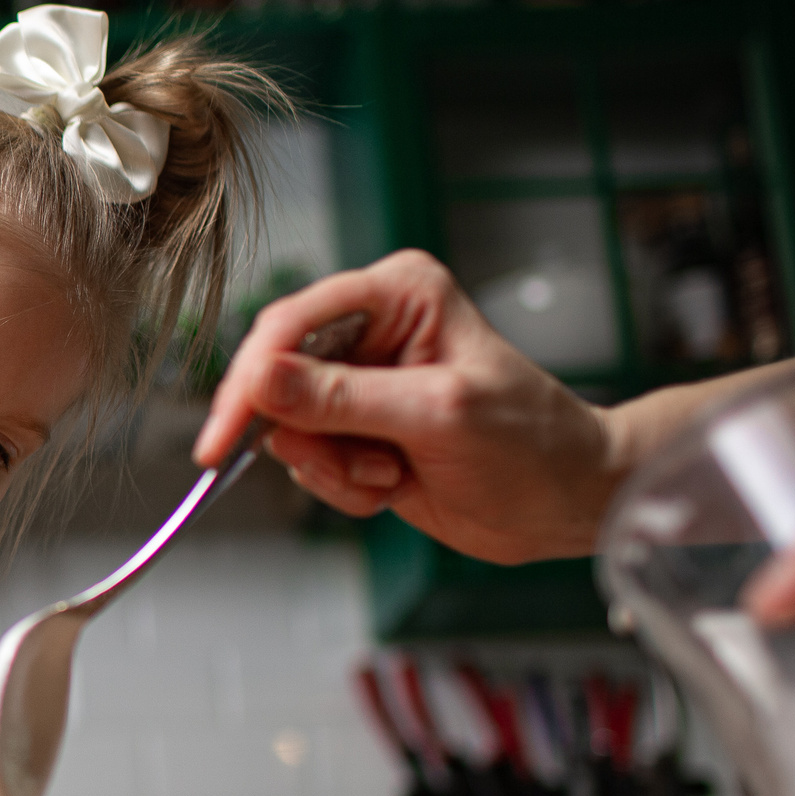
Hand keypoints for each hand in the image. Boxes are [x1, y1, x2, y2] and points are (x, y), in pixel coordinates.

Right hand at [196, 250, 618, 563]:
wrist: (568, 501)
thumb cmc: (532, 443)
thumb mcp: (436, 415)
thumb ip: (343, 399)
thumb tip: (263, 382)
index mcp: (398, 294)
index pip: (294, 324)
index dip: (253, 379)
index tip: (226, 433)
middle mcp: (372, 331)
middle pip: (277, 377)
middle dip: (304, 434)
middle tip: (340, 468)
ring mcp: (361, 385)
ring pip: (289, 428)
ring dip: (333, 468)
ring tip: (392, 474)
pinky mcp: (357, 431)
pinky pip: (310, 461)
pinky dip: (342, 486)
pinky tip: (393, 484)